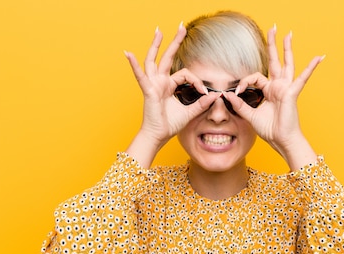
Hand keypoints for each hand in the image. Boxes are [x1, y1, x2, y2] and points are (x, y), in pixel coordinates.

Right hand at [124, 24, 218, 167]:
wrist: (158, 136)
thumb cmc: (169, 125)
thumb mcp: (190, 112)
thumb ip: (201, 103)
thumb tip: (215, 96)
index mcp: (169, 86)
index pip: (185, 74)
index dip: (197, 81)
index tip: (205, 92)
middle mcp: (160, 82)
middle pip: (167, 57)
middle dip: (175, 42)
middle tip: (182, 26)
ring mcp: (153, 84)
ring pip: (153, 60)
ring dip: (156, 44)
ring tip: (159, 30)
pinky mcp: (148, 90)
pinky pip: (140, 76)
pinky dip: (134, 65)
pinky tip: (128, 54)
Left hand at [225, 26, 323, 168]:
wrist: (281, 140)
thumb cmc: (270, 129)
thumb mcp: (250, 115)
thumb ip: (240, 105)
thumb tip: (227, 95)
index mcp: (269, 91)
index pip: (255, 77)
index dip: (244, 82)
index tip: (236, 92)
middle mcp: (278, 86)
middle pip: (275, 61)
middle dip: (273, 45)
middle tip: (273, 28)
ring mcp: (286, 88)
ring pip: (287, 64)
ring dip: (287, 48)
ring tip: (288, 34)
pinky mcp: (292, 93)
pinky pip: (302, 78)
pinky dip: (311, 68)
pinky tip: (320, 57)